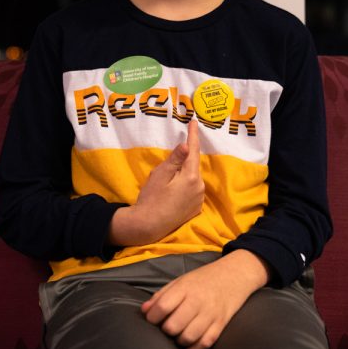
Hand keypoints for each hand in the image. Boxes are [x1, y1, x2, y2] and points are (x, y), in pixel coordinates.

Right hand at [108, 121, 202, 245]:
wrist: (148, 226)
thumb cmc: (151, 198)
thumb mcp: (159, 175)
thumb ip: (174, 159)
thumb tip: (186, 145)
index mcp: (191, 177)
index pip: (193, 150)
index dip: (193, 135)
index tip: (194, 122)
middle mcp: (200, 188)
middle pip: (193, 166)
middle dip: (185, 159)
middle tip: (171, 159)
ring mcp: (199, 200)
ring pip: (193, 178)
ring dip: (184, 174)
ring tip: (167, 181)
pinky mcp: (195, 209)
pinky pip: (193, 190)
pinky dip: (186, 186)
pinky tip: (173, 191)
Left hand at [141, 250, 269, 348]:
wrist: (235, 274)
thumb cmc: (204, 279)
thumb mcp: (181, 280)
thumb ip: (162, 295)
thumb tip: (144, 310)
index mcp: (185, 287)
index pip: (163, 306)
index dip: (152, 317)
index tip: (152, 318)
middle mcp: (198, 301)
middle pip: (174, 325)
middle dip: (166, 330)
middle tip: (167, 327)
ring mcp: (211, 314)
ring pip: (188, 337)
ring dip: (179, 340)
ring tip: (178, 334)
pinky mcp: (221, 324)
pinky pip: (205, 343)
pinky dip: (194, 348)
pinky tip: (189, 343)